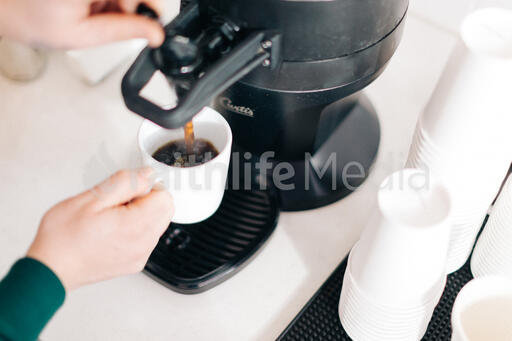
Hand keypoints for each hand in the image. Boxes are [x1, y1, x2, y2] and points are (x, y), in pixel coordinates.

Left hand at [0, 0, 164, 47]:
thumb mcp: (83, 35)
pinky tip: (91, 5)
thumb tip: (155, 32)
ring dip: (116, 3)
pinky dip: (106, 0)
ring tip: (94, 12)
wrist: (6, 7)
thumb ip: (123, 31)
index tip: (150, 24)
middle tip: (113, 20)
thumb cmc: (33, 20)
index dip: (146, 8)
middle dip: (129, 5)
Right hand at [27, 168, 173, 290]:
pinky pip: (146, 239)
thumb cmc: (63, 237)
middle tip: (118, 203)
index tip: (128, 191)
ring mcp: (140, 256)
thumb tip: (148, 174)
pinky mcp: (134, 263)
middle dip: (147, 200)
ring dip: (141, 215)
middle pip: (165, 211)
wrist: (50, 269)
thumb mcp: (92, 198)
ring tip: (111, 218)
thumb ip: (126, 183)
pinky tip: (111, 231)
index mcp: (136, 226)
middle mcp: (143, 244)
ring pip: (156, 224)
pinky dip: (136, 230)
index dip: (148, 188)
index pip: (166, 198)